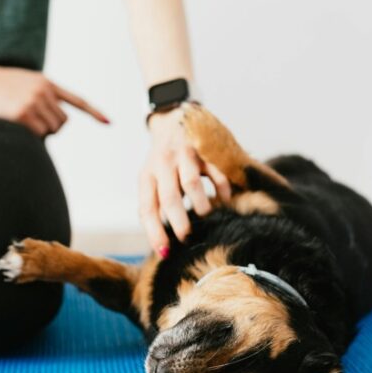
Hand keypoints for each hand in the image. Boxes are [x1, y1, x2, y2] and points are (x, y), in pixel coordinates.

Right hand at [0, 62, 108, 135]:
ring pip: (51, 130)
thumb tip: (52, 122)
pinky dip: (29, 136)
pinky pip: (37, 135)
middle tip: (30, 123)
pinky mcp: (22, 114)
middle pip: (62, 122)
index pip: (77, 100)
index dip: (94, 113)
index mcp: (45, 82)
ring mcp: (34, 102)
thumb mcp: (20, 83)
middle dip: (51, 128)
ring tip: (18, 120)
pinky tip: (13, 123)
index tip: (109, 123)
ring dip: (39, 133)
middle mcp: (44, 91)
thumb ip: (39, 96)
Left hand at [139, 106, 232, 257]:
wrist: (173, 119)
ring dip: (200, 205)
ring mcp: (183, 155)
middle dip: (178, 221)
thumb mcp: (152, 179)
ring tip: (206, 217)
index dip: (154, 232)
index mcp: (146, 176)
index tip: (164, 253)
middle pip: (169, 197)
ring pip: (191, 183)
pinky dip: (221, 189)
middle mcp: (162, 165)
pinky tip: (225, 200)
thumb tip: (162, 244)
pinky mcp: (203, 148)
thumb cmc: (163, 162)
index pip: (147, 208)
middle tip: (187, 238)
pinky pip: (215, 171)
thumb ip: (156, 204)